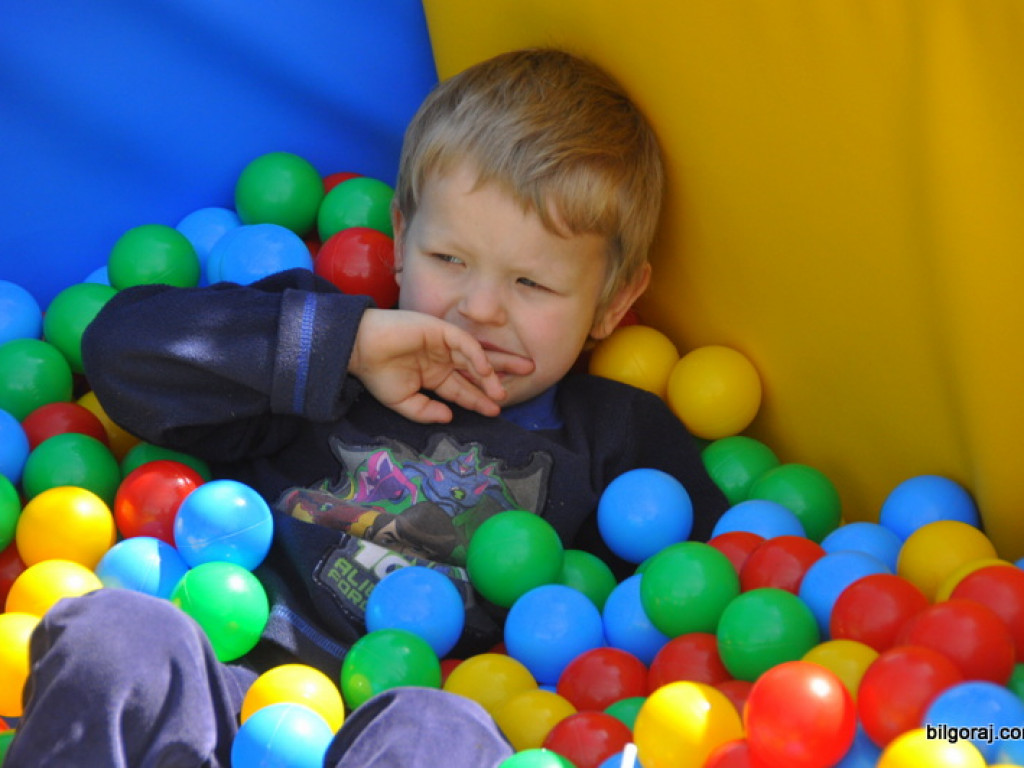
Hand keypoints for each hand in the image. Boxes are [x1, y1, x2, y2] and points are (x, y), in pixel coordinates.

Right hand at [349, 309, 530, 422]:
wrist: (358, 349)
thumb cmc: (376, 374)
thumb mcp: (402, 402)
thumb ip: (426, 412)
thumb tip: (450, 416)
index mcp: (434, 374)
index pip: (464, 388)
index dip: (479, 399)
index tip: (496, 410)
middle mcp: (442, 358)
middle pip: (478, 368)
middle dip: (500, 375)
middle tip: (528, 378)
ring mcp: (442, 343)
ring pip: (475, 357)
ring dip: (492, 372)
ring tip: (505, 388)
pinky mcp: (439, 330)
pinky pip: (464, 344)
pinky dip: (476, 356)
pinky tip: (485, 371)